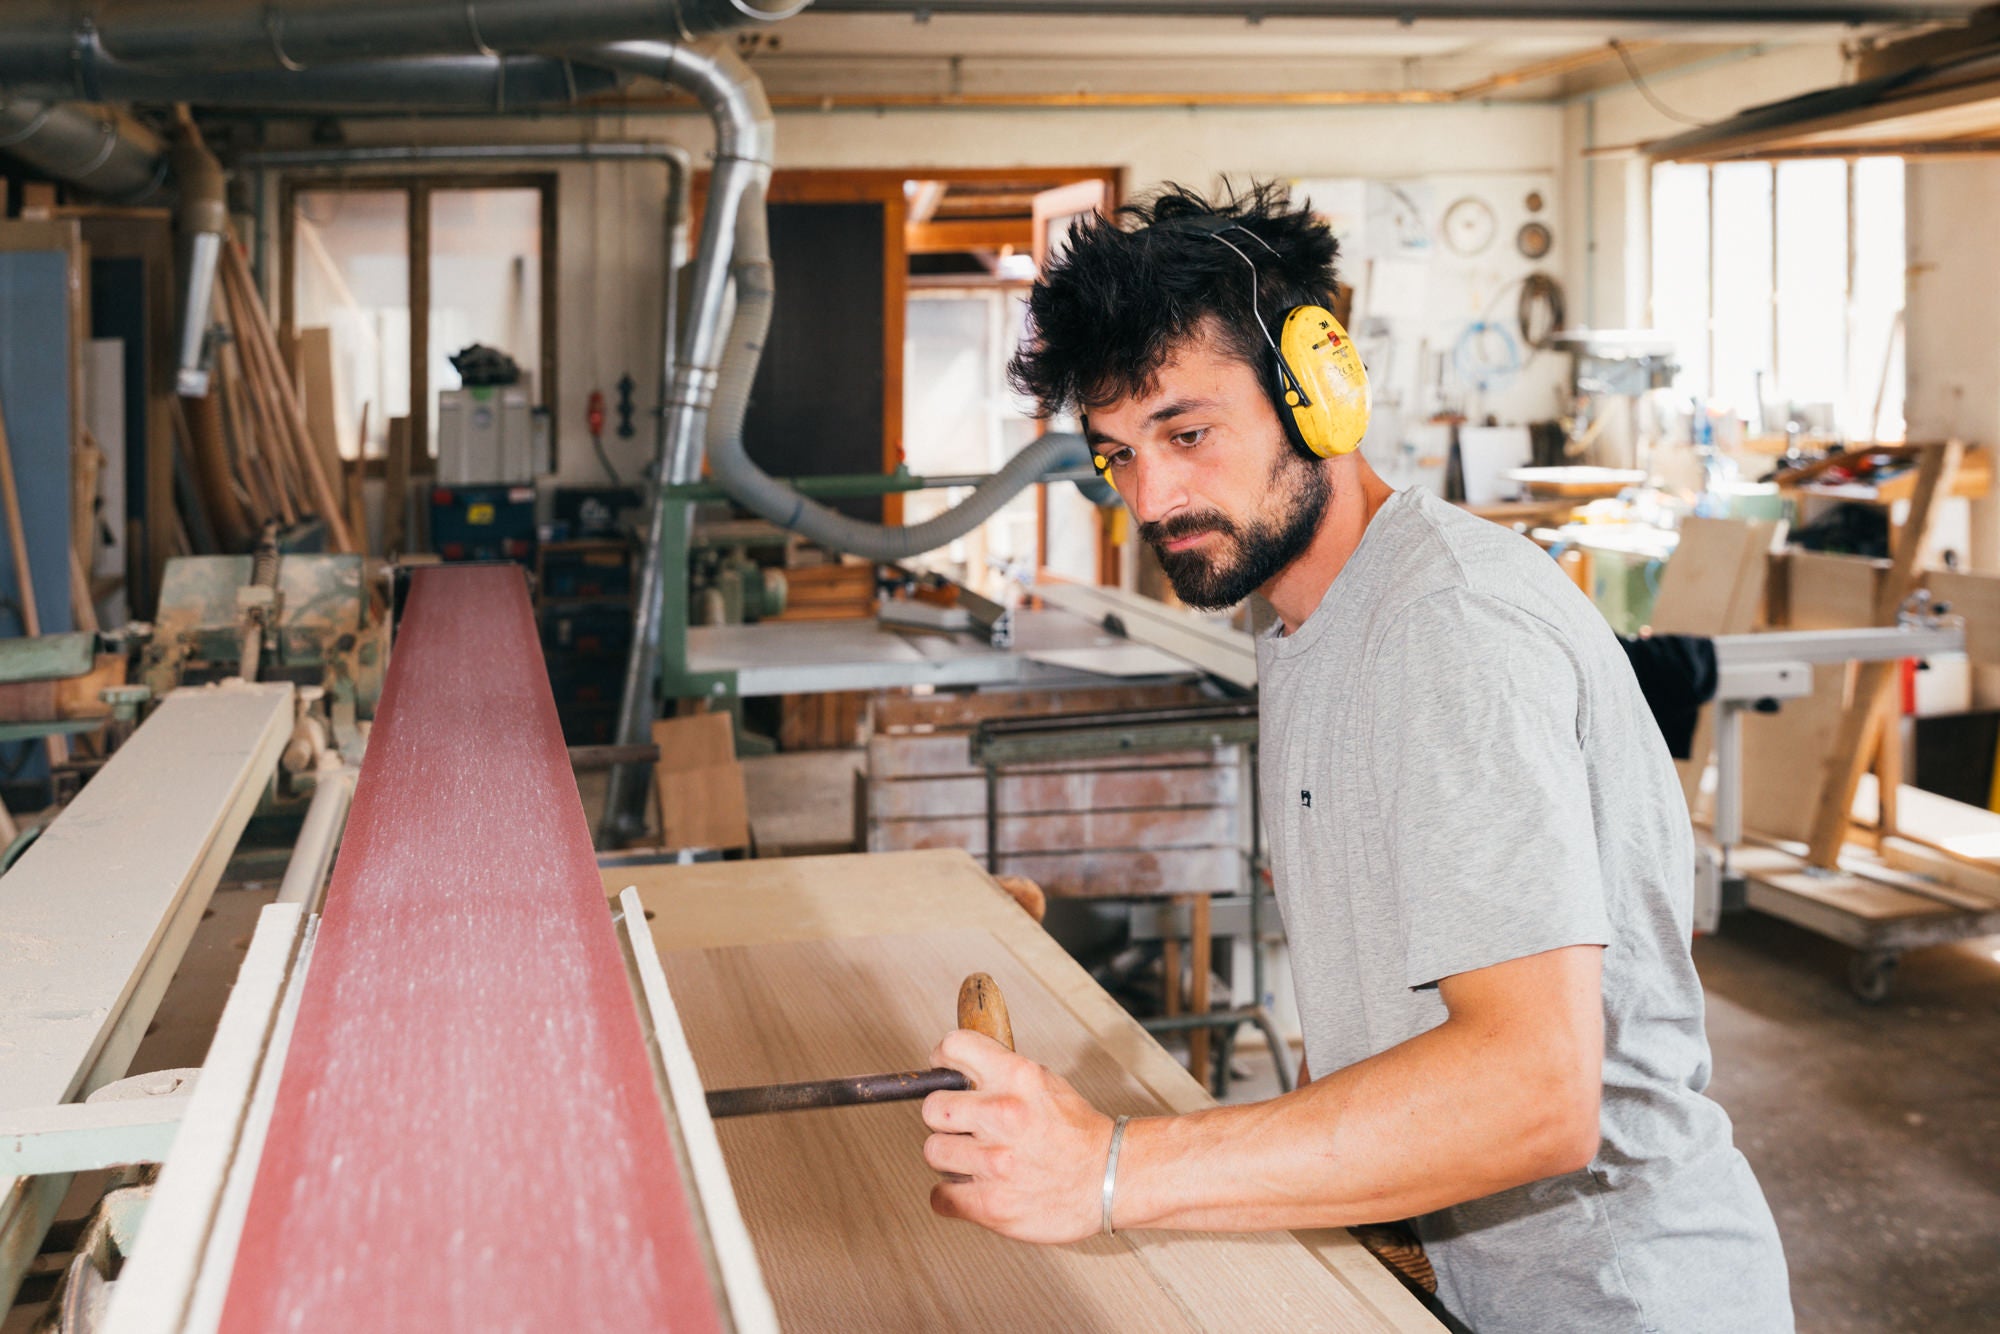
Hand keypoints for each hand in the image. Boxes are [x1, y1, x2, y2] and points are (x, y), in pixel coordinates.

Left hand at [920, 1028, 1113, 1243]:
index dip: (943, 1060)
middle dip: (945, 1118)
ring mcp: (995, 1162)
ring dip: (950, 1158)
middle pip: (932, 1107)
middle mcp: (1002, 1115)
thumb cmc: (1077, 1134)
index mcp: (1016, 1077)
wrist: (1110, 1178)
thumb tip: (956, 1067)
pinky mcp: (990, 1204)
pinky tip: (974, 1188)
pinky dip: (953, 1195)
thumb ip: (1000, 1073)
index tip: (945, 1072)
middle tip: (963, 1127)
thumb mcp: (1043, 1082)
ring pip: (933, 1152)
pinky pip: (940, 1196)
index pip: (953, 1047)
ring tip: (975, 1160)